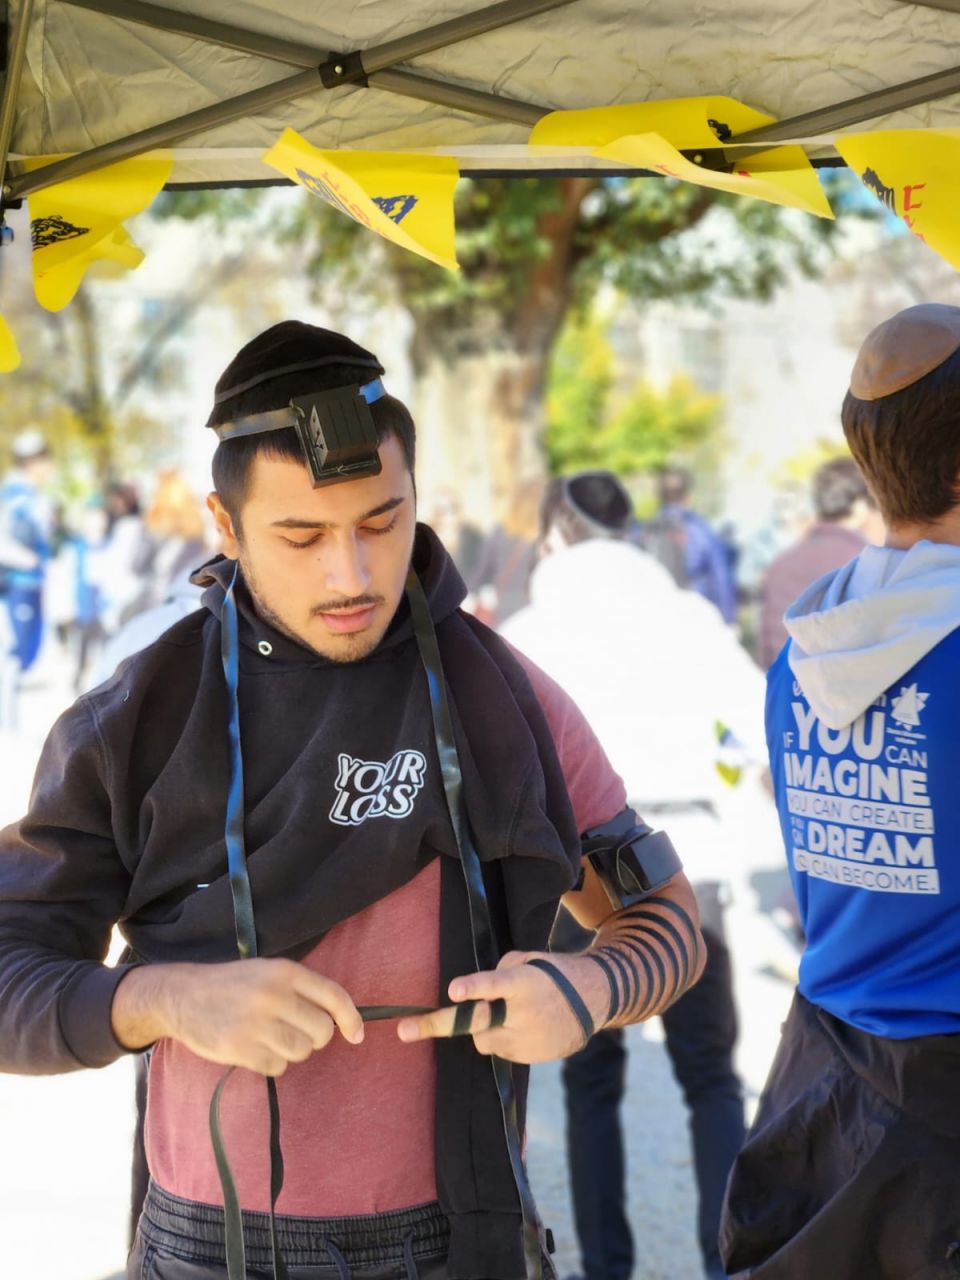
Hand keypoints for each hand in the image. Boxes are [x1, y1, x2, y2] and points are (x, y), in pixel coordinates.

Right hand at [111, 958, 363, 1076]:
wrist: (183, 995)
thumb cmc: (233, 984)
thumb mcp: (268, 972)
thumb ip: (301, 990)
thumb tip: (342, 1020)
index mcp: (284, 971)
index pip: (333, 996)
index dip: (352, 1018)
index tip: (357, 1034)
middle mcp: (273, 995)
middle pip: (322, 1031)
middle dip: (315, 1037)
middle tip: (295, 1031)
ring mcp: (256, 1023)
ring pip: (301, 1051)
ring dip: (292, 1050)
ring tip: (271, 1037)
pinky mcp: (240, 1049)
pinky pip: (277, 1066)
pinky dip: (271, 1062)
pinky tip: (254, 1047)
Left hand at [396, 951, 606, 1063]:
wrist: (594, 1001)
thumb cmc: (553, 973)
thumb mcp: (529, 960)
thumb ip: (500, 973)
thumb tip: (474, 994)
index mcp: (524, 983)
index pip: (495, 984)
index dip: (474, 987)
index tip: (453, 991)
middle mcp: (523, 1014)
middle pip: (475, 1022)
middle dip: (438, 1024)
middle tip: (404, 1030)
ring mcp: (526, 1040)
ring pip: (482, 1038)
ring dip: (483, 1027)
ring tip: (506, 1014)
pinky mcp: (528, 1057)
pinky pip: (499, 1050)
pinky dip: (501, 1039)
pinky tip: (521, 1027)